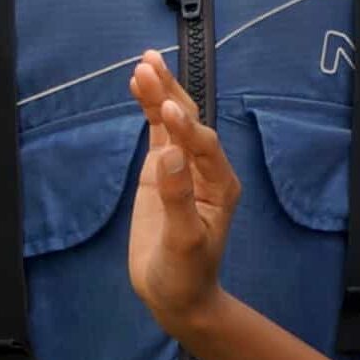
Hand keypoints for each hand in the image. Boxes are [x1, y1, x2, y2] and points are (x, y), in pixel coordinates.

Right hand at [129, 49, 240, 333]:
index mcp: (220, 184)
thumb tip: (169, 155)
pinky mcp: (162, 171)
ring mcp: (183, 166)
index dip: (185, 126)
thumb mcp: (183, 242)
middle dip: (171, 93)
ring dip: (159, 93)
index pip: (204, 146)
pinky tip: (139, 87)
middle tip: (149, 64)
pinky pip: (157, 134)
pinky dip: (149, 110)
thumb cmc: (186, 274)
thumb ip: (178, 198)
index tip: (166, 107)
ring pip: (172, 122)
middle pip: (189, 122)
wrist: (177, 295)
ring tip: (143, 64)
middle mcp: (206, 168)